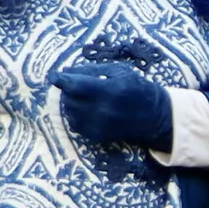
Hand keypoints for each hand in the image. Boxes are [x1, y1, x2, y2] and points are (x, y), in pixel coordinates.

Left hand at [52, 61, 175, 150]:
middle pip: (69, 99)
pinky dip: (76, 116)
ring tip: (83, 97)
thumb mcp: (118, 71)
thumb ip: (91, 70)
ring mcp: (100, 126)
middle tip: (77, 85)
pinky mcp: (98, 136)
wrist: (154, 115)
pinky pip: (75, 125)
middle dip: (69, 90)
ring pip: (70, 113)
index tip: (55, 76)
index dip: (61, 79)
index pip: (75, 86)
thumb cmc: (136, 87)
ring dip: (72, 103)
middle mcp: (103, 110)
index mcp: (110, 90)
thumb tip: (66, 72)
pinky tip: (87, 110)